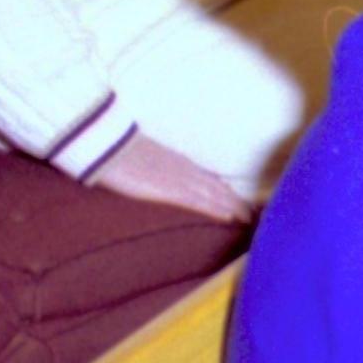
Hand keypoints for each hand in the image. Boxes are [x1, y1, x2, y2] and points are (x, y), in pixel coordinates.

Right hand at [86, 131, 251, 222]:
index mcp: (179, 163)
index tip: (239, 203)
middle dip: (236, 202)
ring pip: (215, 195)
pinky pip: (199, 201)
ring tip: (249, 219)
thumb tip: (156, 176)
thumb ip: (156, 168)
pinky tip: (228, 217)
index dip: (226, 192)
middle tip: (253, 215)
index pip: (210, 180)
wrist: (109, 144)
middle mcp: (185, 170)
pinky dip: (216, 209)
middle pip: (218, 188)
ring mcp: (180, 179)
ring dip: (234, 207)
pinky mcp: (171, 190)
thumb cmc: (119, 151)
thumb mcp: (144, 159)